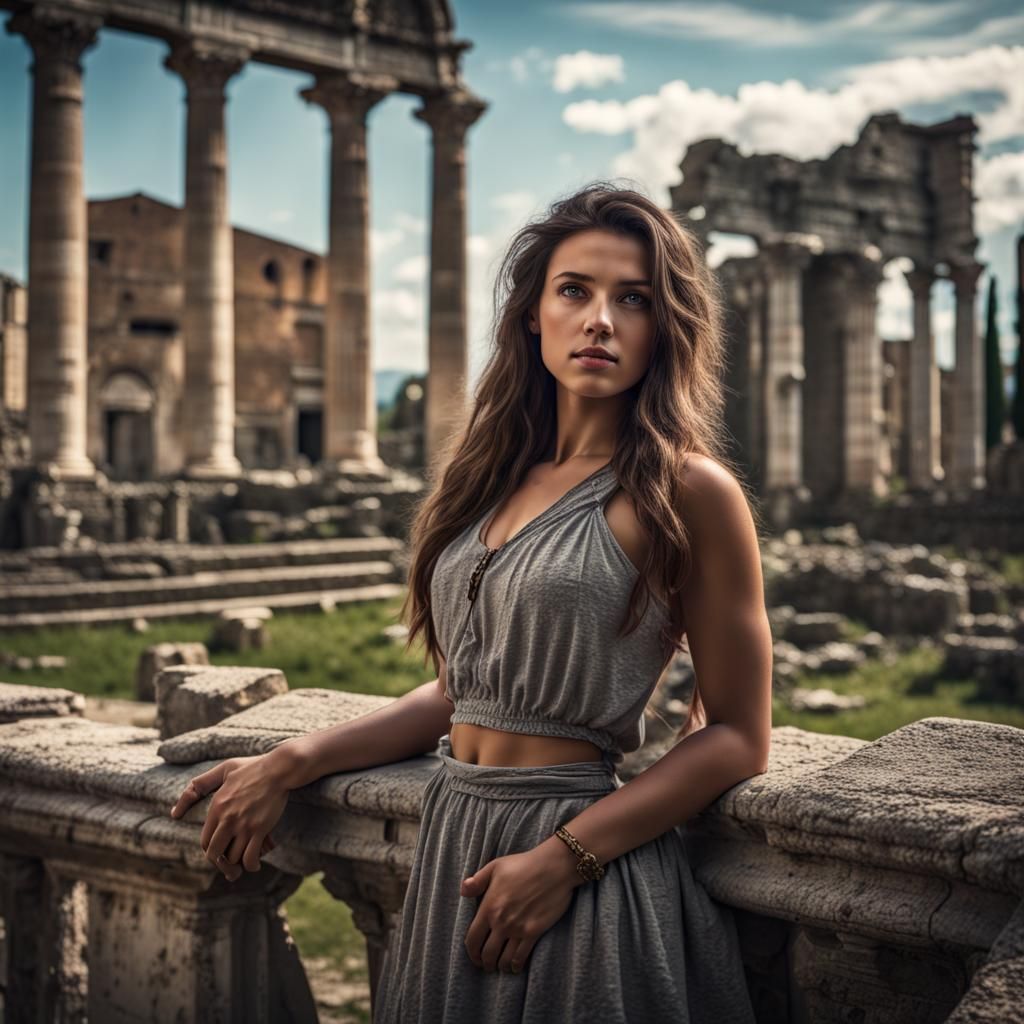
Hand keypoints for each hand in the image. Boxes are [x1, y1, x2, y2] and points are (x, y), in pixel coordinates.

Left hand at [169, 755, 288, 881]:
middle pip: (214, 853)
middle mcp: (227, 819)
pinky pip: (250, 857)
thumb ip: (198, 786)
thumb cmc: (253, 767)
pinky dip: (251, 865)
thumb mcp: (223, 770)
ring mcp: (244, 825)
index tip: (221, 850)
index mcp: (217, 806)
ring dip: (237, 863)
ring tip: (243, 862)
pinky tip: (255, 864)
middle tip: (230, 863)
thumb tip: (174, 813)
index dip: (210, 851)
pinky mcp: (260, 829)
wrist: (279, 769)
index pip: (204, 841)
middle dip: (221, 862)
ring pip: (233, 858)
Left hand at [460, 845, 577, 973]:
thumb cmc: (524, 864)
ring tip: (500, 967)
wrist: (553, 868)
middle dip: (485, 963)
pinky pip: (521, 957)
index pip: (472, 939)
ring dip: (499, 966)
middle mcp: (501, 922)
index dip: (471, 952)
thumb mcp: (496, 866)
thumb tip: (463, 891)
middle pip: (487, 953)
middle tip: (487, 965)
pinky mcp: (534, 932)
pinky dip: (515, 966)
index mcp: (489, 907)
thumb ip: (477, 881)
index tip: (475, 956)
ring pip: (503, 959)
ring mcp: (518, 928)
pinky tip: (514, 967)